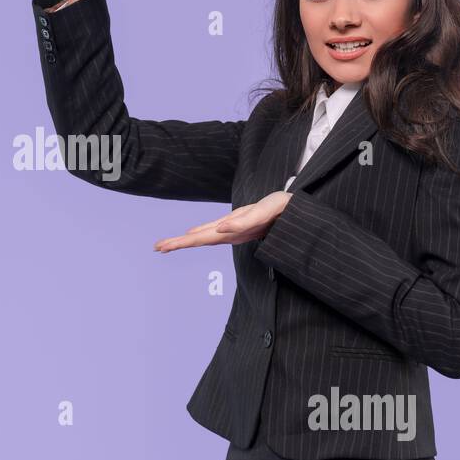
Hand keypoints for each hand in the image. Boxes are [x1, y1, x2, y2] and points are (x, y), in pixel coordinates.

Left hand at [154, 191, 291, 252]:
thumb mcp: (266, 212)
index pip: (202, 238)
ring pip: (208, 234)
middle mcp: (233, 231)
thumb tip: (220, 229)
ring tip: (169, 244)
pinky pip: (222, 228)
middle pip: (201, 237)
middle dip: (179, 242)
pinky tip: (196, 232)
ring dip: (189, 239)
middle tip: (158, 247)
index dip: (182, 242)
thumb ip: (244, 223)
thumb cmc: (286, 212)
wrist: (301, 214)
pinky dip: (207, 230)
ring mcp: (237, 228)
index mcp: (233, 231)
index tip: (163, 247)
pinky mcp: (243, 222)